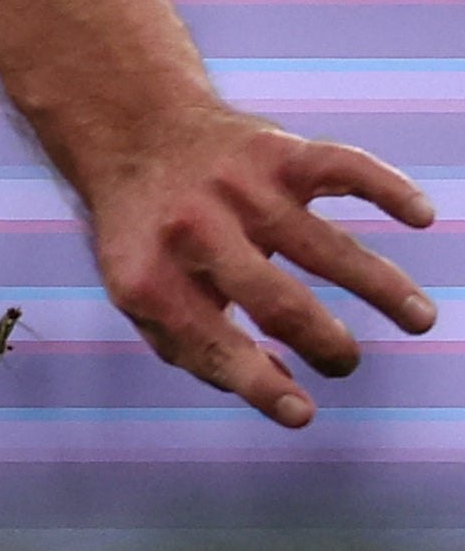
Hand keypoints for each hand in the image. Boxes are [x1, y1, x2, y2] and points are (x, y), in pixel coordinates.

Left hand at [79, 104, 433, 425]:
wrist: (131, 136)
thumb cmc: (149, 237)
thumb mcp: (144, 296)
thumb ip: (200, 348)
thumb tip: (284, 392)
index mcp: (150, 276)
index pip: (211, 343)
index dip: (258, 385)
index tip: (302, 414)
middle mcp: (193, 231)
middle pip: (277, 300)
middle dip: (324, 342)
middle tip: (345, 363)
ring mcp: (238, 188)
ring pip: (324, 246)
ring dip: (381, 286)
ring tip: (419, 318)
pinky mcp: (276, 151)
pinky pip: (342, 168)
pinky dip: (387, 188)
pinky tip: (420, 215)